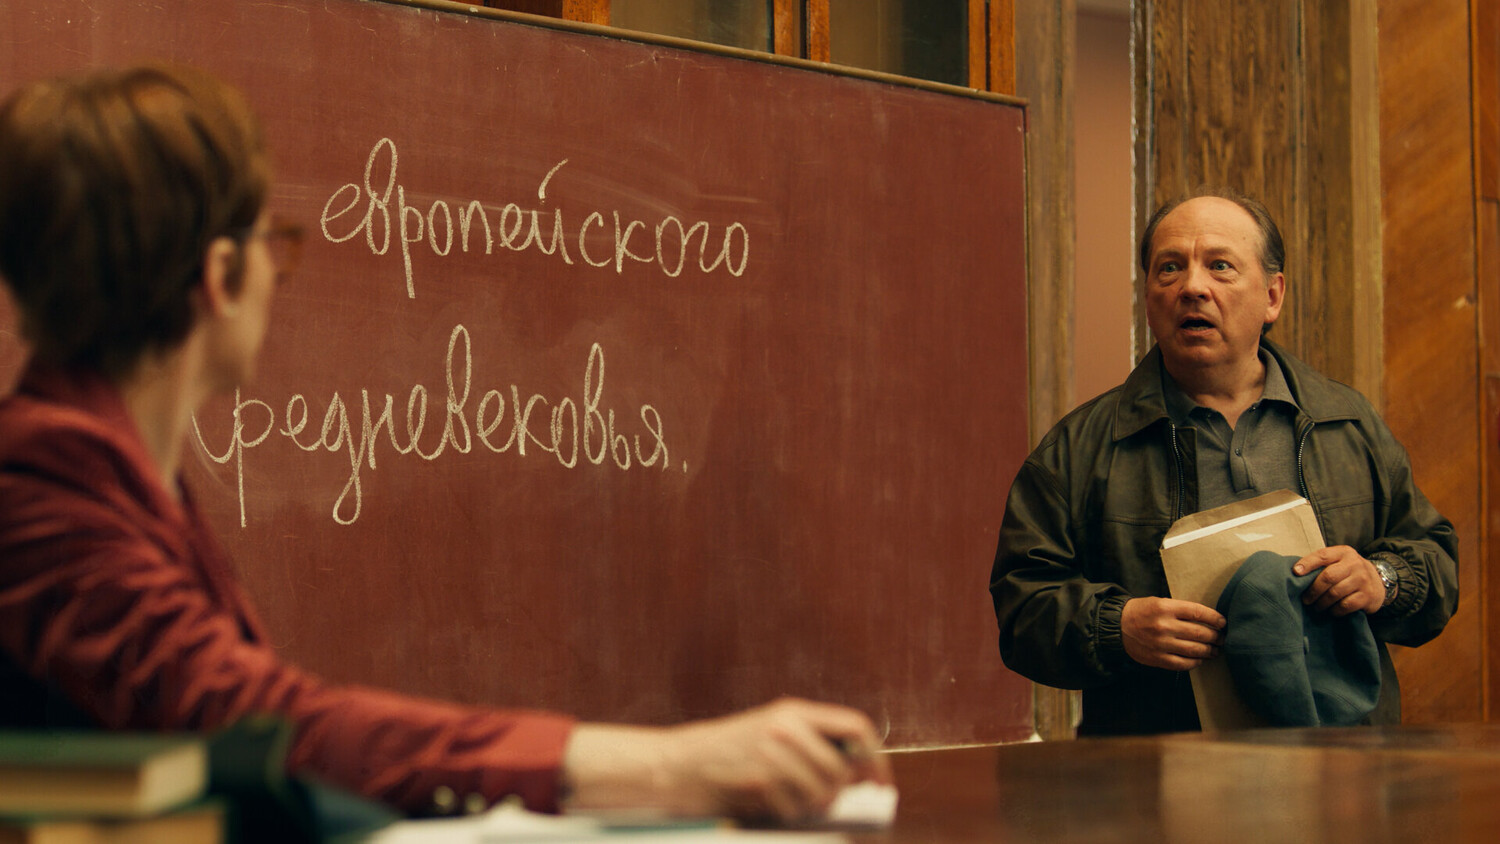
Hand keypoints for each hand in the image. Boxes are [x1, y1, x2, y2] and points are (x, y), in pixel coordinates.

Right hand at [562, 697, 891, 823]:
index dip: (875, 759)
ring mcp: (771, 753)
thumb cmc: (729, 754)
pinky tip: (765, 804)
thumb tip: (859, 776)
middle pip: (841, 768)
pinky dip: (784, 814)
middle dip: (838, 792)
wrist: (678, 763)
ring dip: (810, 807)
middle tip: (822, 802)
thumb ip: (811, 746)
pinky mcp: (758, 780)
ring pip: (821, 792)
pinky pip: (793, 809)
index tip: (880, 784)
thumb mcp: (771, 734)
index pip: (856, 727)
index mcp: (794, 711)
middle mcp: (786, 726)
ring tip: (786, 802)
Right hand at [1120, 597, 1225, 670]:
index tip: (1223, 622)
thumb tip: (1207, 620)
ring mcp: (1161, 644)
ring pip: (1195, 650)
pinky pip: (1183, 663)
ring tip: (1215, 650)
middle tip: (1222, 638)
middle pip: (1200, 633)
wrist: (1117, 626)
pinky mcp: (1157, 658)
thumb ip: (1181, 610)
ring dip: (1209, 651)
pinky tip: (1200, 659)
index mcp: (1165, 607)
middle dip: (1216, 636)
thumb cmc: (1141, 612)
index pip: (1198, 612)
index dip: (1215, 618)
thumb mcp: (1159, 602)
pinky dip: (1195, 662)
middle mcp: (1164, 625)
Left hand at [1295, 545, 1385, 615]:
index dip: (1307, 564)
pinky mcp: (1367, 596)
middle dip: (1313, 590)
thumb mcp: (1339, 561)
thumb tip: (1296, 573)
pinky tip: (1331, 611)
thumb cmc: (1349, 572)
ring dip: (1322, 602)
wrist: (1378, 582)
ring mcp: (1362, 580)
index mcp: (1343, 552)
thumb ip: (1322, 564)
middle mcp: (1354, 564)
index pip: (1322, 555)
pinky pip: (1345, 605)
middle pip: (1328, 577)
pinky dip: (1335, 610)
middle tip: (1306, 599)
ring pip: (1335, 593)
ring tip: (1316, 607)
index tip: (1295, 572)